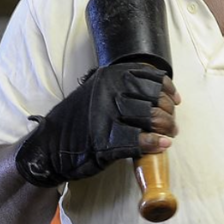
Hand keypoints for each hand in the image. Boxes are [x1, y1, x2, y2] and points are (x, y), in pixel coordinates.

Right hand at [15, 63, 180, 186]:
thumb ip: (123, 87)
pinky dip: (154, 143)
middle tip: (173, 125)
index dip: (167, 89)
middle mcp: (108, 91)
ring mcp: (105, 115)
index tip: (175, 101)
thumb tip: (160, 92)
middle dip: (169, 113)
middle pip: (154, 99)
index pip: (150, 77)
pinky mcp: (103, 141)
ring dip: (166, 128)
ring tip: (169, 135)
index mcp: (109, 76)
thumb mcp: (97, 91)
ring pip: (150, 117)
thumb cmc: (78, 120)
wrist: (47, 147)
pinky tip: (162, 145)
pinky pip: (138, 140)